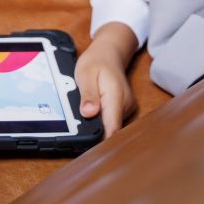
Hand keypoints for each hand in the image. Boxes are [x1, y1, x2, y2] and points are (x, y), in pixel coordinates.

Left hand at [75, 22, 138, 137]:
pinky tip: (91, 115)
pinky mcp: (122, 109)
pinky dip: (101, 121)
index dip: (101, 142)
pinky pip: (111, 120)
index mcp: (116, 98)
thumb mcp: (86, 74)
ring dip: (97, 127)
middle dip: (96, 136)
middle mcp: (124, 106)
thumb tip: (89, 113)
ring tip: (84, 120)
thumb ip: (88, 95)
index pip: (111, 129)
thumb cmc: (96, 62)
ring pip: (111, 126)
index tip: (88, 150)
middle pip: (111, 131)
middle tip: (78, 135)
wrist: (109, 53)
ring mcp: (125, 108)